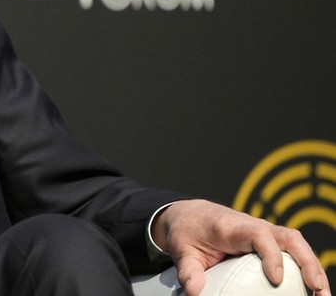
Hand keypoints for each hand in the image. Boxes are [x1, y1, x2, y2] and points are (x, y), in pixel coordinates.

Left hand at [152, 199, 329, 295]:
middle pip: (289, 237)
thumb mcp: (181, 250)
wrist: (189, 214)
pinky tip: (313, 290)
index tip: (276, 278)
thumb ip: (188, 271)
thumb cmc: (187, 230)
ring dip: (314, 268)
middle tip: (316, 289)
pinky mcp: (269, 241)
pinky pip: (293, 251)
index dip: (271, 255)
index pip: (259, 234)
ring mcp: (264, 232)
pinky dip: (306, 268)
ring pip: (296, 244)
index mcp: (231, 226)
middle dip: (307, 262)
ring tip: (322, 295)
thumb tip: (194, 292)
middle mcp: (252, 225)